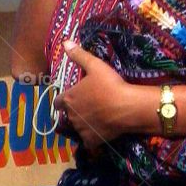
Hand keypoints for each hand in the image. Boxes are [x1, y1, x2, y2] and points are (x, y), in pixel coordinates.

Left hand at [52, 40, 132, 157]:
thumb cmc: (110, 84)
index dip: (64, 101)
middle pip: (68, 116)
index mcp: (68, 99)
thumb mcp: (95, 66)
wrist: (127, 107)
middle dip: (75, 113)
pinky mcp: (91, 141)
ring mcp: (81, 130)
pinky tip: (99, 135)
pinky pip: (88, 142)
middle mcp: (71, 116)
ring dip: (83, 126)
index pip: (58, 102)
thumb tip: (64, 42)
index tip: (72, 99)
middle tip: (88, 109)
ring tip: (95, 121)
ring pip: (78, 129)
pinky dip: (92, 140)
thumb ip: (79, 55)